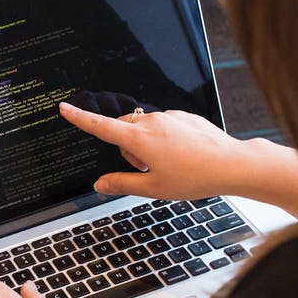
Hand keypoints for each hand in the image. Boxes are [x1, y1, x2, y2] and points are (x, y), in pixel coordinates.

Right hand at [60, 102, 244, 198]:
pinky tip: (182, 156)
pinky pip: (163, 125)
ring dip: (145, 144)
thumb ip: (121, 184)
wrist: (232, 164)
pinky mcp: (184, 117)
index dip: (80, 118)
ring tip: (169, 165)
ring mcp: (169, 117)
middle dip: (126, 148)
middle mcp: (152, 122)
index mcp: (139, 139)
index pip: (100, 126)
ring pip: (143, 128)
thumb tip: (100, 184)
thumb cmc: (194, 177)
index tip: (65, 108)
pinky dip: (164, 139)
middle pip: (123, 129)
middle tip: (146, 169)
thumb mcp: (153, 189)